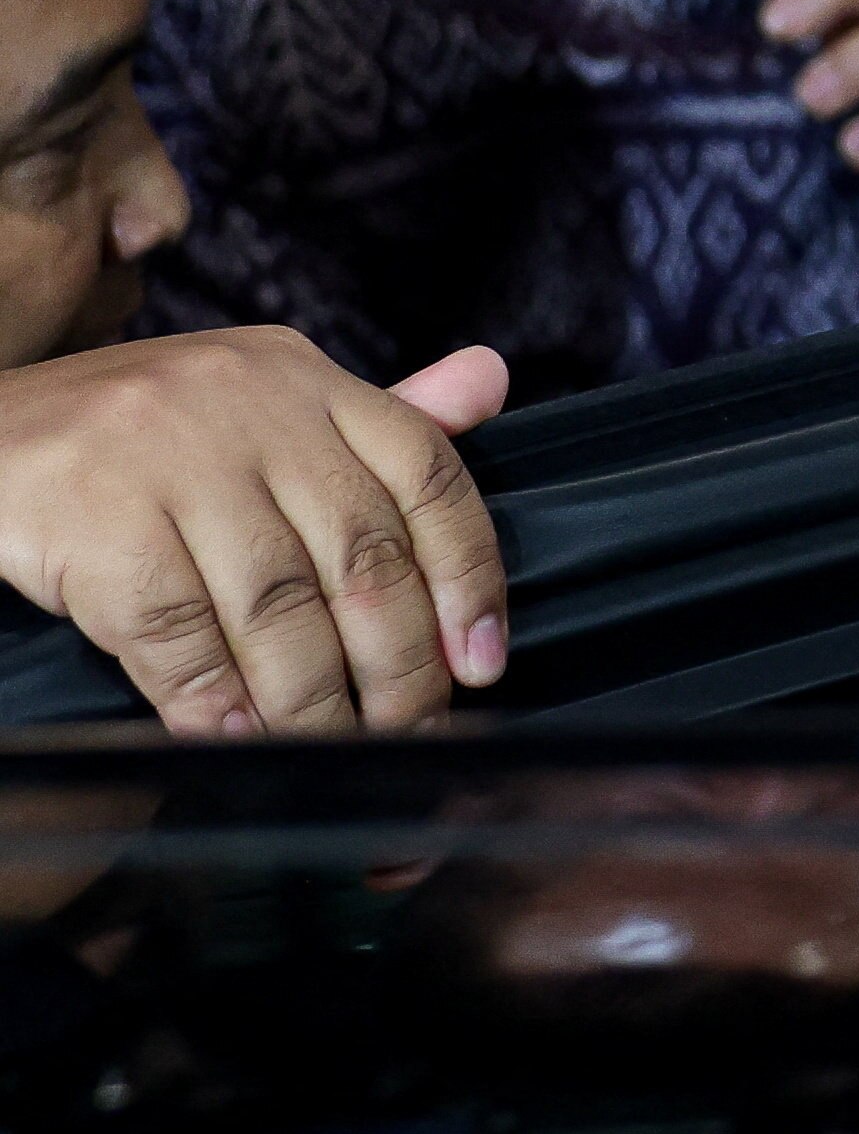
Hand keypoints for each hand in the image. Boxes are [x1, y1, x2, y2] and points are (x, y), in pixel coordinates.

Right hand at [0, 330, 507, 732]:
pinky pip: (177, 634)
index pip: (429, 476)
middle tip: (411, 739)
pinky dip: (214, 702)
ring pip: (278, 611)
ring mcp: (166, 456)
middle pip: (364, 559)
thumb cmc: (129, 442)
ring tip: (331, 756)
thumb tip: (491, 378)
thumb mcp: (254, 408)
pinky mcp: (92, 516)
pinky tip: (235, 743)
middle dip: (399, 670)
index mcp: (302, 377)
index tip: (483, 663)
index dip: (470, 578)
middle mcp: (247, 404)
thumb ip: (375, 417)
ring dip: (312, 707)